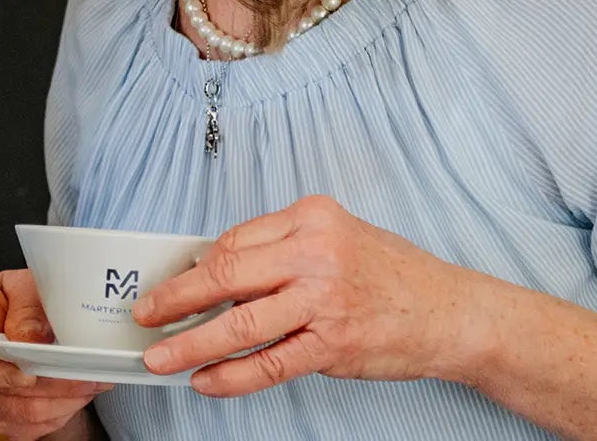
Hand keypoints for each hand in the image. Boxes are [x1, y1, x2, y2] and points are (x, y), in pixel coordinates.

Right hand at [0, 269, 110, 440]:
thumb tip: (31, 337)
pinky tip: (75, 397)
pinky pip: (24, 428)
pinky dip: (55, 416)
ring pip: (16, 415)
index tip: (30, 374)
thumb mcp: (21, 287)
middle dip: (47, 388)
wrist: (15, 315)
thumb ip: (26, 308)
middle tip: (84, 376)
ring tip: (88, 385)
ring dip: (58, 404)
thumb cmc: (13, 299)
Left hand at [133, 194, 503, 396]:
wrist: (451, 312)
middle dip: (175, 298)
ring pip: (240, 323)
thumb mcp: (337, 237)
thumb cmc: (392, 275)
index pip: (234, 241)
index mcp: (311, 216)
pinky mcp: (334, 344)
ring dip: (191, 343)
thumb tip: (217, 270)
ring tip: (160, 356)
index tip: (169, 284)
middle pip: (227, 274)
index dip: (195, 268)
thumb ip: (283, 249)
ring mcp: (325, 300)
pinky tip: (206, 380)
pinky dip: (231, 375)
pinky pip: (269, 363)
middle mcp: (316, 252)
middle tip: (145, 314)